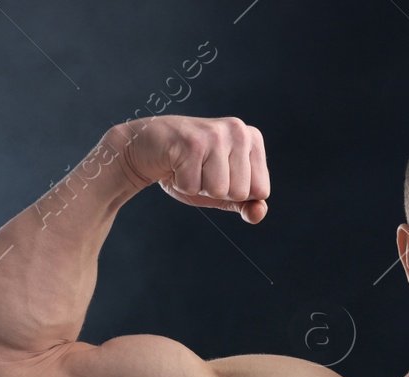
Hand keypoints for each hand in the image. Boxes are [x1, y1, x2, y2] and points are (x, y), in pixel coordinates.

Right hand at [111, 115, 269, 223]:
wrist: (146, 150)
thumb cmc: (189, 169)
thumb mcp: (224, 190)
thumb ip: (246, 204)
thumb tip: (259, 213)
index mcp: (253, 139)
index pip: (261, 191)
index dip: (235, 192)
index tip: (218, 173)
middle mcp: (239, 131)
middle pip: (241, 192)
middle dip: (217, 190)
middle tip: (201, 170)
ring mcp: (216, 134)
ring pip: (219, 190)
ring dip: (198, 187)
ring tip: (189, 166)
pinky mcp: (192, 142)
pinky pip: (194, 186)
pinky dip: (181, 183)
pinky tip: (176, 164)